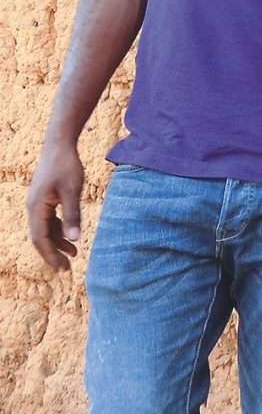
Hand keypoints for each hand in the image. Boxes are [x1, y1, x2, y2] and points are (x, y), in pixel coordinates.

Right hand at [26, 142, 84, 270]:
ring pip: (45, 229)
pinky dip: (59, 229)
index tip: (62, 269)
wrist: (59, 143)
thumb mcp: (72, 190)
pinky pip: (49, 220)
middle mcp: (33, 207)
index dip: (50, 255)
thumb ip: (72, 214)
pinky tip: (70, 236)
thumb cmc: (66, 165)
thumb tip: (75, 239)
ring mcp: (37, 203)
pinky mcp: (44, 198)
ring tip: (74, 254)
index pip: (41, 239)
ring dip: (58, 242)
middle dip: (53, 254)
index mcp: (36, 207)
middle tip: (67, 270)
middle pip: (41, 237)